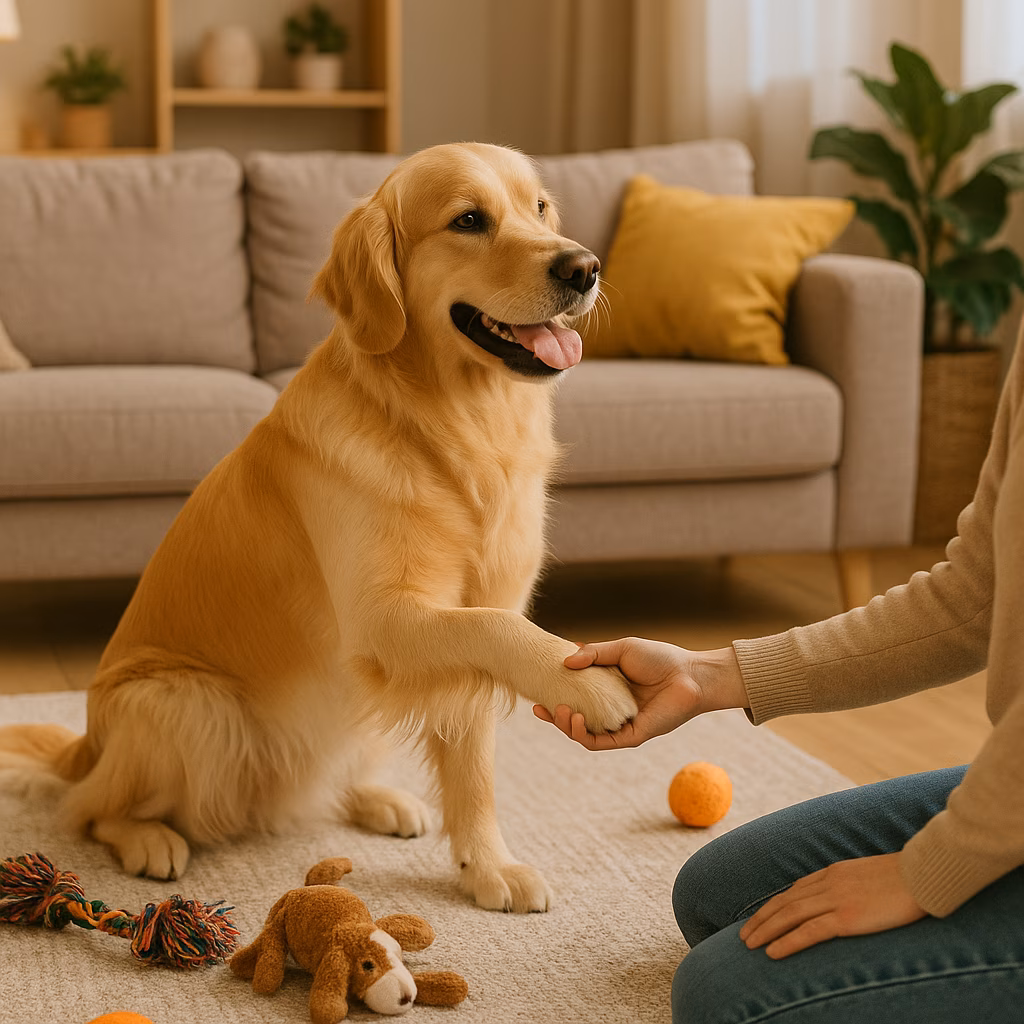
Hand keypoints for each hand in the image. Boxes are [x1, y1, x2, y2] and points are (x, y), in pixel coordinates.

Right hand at [532, 638, 746, 749]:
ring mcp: (620, 725)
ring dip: (567, 728)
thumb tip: (565, 662)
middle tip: (542, 709)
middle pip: (575, 721)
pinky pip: (602, 742)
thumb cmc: (659, 658)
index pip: (574, 701)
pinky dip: (585, 735)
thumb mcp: (621, 649)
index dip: (554, 702)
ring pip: (585, 736)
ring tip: (561, 712)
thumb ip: (594, 654)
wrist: (690, 674)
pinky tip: (577, 720)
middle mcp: (610, 711)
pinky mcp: (631, 736)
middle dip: (555, 718)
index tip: (536, 699)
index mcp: (605, 691)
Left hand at [739, 853, 927, 958]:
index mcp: (834, 872)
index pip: (795, 890)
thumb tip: (849, 898)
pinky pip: (808, 931)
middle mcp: (828, 883)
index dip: (775, 904)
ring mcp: (836, 899)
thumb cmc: (908, 878)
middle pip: (785, 902)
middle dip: (762, 918)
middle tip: (744, 934)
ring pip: (789, 915)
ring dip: (765, 930)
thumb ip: (854, 885)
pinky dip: (786, 941)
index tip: (761, 916)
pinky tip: (771, 952)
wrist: (924, 873)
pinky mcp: (847, 917)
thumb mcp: (872, 876)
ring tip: (748, 945)